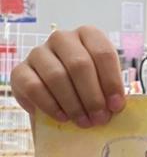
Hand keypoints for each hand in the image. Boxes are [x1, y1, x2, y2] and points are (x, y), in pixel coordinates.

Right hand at [11, 27, 125, 127]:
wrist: (53, 95)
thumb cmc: (84, 86)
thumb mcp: (101, 82)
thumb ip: (109, 90)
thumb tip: (115, 106)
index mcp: (88, 34)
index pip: (103, 53)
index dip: (112, 81)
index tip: (116, 106)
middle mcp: (62, 38)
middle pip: (80, 64)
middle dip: (93, 96)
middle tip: (100, 119)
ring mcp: (39, 52)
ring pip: (57, 76)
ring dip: (73, 104)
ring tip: (84, 122)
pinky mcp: (20, 71)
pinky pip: (34, 87)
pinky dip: (51, 105)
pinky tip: (63, 117)